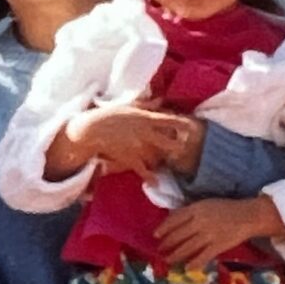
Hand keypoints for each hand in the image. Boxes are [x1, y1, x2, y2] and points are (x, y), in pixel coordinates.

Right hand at [63, 104, 200, 176]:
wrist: (92, 130)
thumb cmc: (109, 114)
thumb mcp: (129, 106)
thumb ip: (147, 105)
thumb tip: (161, 100)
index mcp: (145, 119)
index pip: (168, 121)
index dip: (181, 124)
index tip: (191, 126)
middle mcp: (145, 133)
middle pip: (168, 142)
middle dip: (177, 146)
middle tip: (182, 147)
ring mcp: (139, 147)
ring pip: (158, 156)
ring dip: (164, 160)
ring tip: (169, 161)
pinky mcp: (130, 158)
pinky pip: (143, 170)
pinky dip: (150, 177)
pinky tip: (156, 183)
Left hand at [156, 195, 283, 270]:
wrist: (249, 216)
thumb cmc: (227, 208)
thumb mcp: (207, 204)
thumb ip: (192, 211)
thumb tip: (174, 219)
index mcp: (196, 208)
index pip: (175, 219)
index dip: (164, 228)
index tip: (156, 235)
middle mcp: (200, 221)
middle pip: (179, 235)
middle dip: (167, 244)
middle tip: (160, 250)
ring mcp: (209, 234)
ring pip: (187, 247)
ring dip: (176, 255)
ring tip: (168, 260)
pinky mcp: (218, 246)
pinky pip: (203, 256)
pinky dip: (194, 263)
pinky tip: (187, 268)